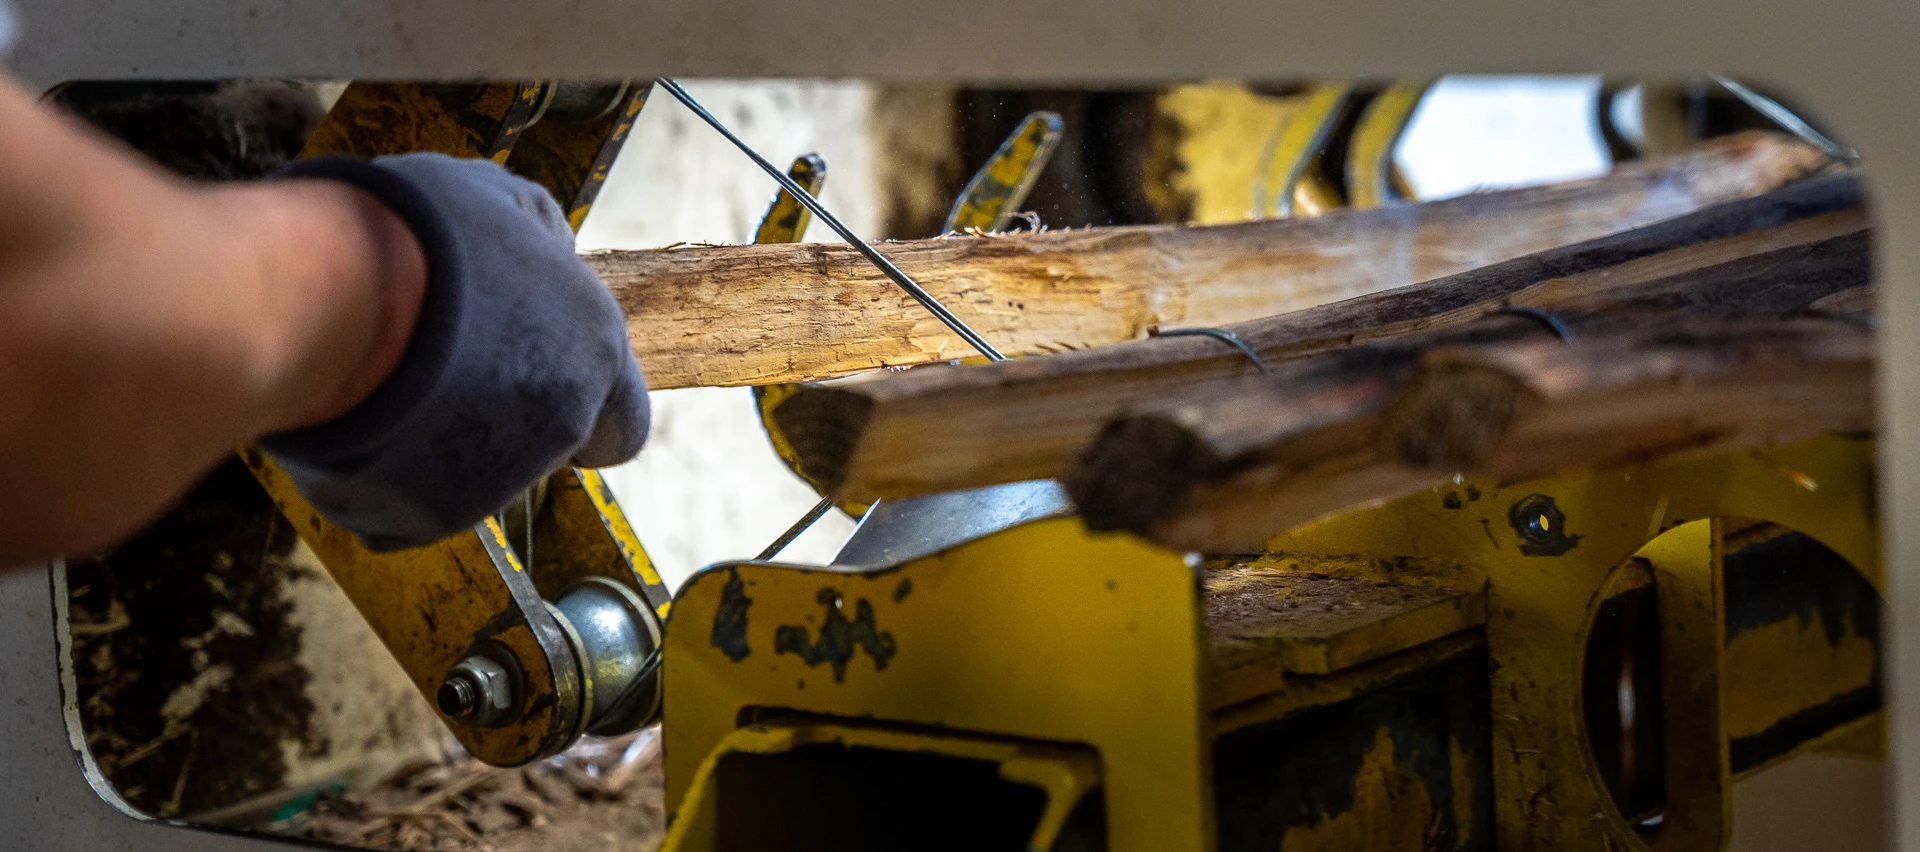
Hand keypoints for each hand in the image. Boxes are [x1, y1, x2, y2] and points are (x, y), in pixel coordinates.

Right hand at [259, 153, 648, 550]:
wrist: (323, 293)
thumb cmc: (412, 233)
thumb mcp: (496, 197)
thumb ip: (538, 238)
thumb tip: (549, 255)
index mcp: (595, 352)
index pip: (624, 422)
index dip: (590, 405)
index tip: (545, 383)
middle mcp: (557, 427)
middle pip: (541, 441)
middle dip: (502, 409)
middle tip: (441, 362)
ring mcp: (488, 483)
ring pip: (473, 472)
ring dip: (443, 432)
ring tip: (383, 372)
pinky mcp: (417, 519)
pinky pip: (405, 503)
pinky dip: (383, 469)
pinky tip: (354, 417)